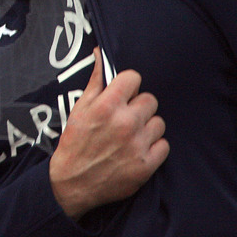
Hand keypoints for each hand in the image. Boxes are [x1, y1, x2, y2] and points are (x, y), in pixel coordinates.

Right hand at [49, 48, 167, 220]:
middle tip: (125, 118)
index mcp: (107, 105)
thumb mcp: (80, 108)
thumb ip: (96, 80)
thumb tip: (100, 53)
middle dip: (138, 107)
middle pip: (150, 100)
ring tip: (131, 135)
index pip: (134, 78)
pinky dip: (153, 147)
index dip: (128, 85)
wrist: (73, 183)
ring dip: (147, 127)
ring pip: (159, 122)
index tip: (123, 94)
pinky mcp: (146, 165)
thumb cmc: (75, 141)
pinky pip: (164, 145)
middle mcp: (125, 123)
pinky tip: (137, 149)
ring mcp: (137, 144)